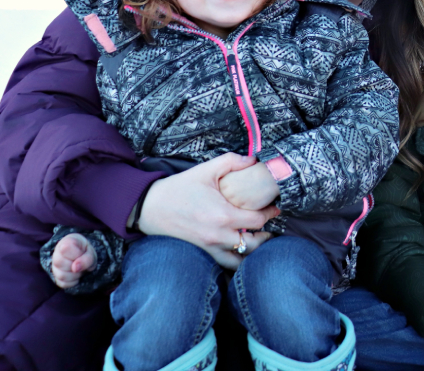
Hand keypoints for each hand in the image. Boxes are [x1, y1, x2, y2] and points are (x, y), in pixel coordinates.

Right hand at [50, 233, 95, 288]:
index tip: (82, 252)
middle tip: (81, 261)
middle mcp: (56, 254)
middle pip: (60, 262)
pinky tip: (76, 275)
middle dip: (75, 264)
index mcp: (65, 242)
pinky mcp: (56, 278)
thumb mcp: (91, 252)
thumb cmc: (86, 252)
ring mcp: (54, 267)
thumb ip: (86, 259)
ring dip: (75, 274)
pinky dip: (73, 281)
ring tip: (80, 268)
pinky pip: (63, 283)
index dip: (76, 254)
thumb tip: (75, 268)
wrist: (83, 257)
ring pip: (61, 275)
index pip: (65, 249)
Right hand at [135, 153, 277, 269]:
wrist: (149, 207)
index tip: (274, 208)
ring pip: (241, 259)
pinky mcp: (202, 253)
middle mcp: (219, 235)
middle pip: (254, 243)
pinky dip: (237, 260)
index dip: (270, 213)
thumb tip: (253, 160)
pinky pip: (225, 264)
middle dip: (265, 235)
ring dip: (252, 251)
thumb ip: (232, 161)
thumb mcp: (206, 169)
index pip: (258, 220)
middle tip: (268, 225)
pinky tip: (240, 250)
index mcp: (224, 215)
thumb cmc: (179, 188)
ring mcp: (210, 247)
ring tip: (257, 239)